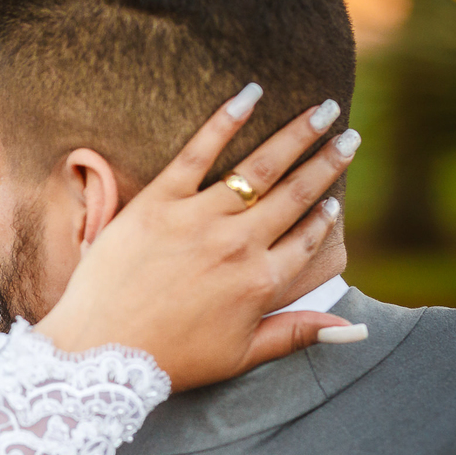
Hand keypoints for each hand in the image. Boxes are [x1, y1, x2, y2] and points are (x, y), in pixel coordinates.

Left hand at [36, 85, 362, 391]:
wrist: (100, 350)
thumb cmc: (167, 360)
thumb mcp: (239, 356)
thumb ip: (296, 334)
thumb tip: (355, 330)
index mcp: (260, 282)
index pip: (306, 239)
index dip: (324, 217)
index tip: (336, 197)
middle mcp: (237, 245)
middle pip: (294, 194)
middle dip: (327, 162)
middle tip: (349, 134)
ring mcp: (198, 220)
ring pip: (259, 169)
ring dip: (296, 134)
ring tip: (322, 108)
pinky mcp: (158, 203)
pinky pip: (196, 153)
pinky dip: (226, 121)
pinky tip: (250, 94)